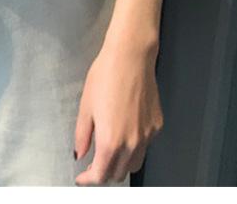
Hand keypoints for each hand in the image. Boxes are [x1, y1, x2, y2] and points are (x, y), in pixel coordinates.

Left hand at [73, 34, 162, 184]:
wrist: (130, 56)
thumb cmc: (105, 75)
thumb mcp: (85, 105)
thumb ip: (82, 135)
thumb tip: (80, 154)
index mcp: (111, 140)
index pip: (101, 175)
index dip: (88, 180)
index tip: (82, 178)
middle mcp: (132, 143)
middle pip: (119, 174)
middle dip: (104, 173)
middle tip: (93, 162)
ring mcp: (147, 135)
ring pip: (135, 163)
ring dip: (121, 163)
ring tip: (109, 149)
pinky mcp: (157, 125)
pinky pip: (145, 145)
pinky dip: (134, 146)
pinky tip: (125, 129)